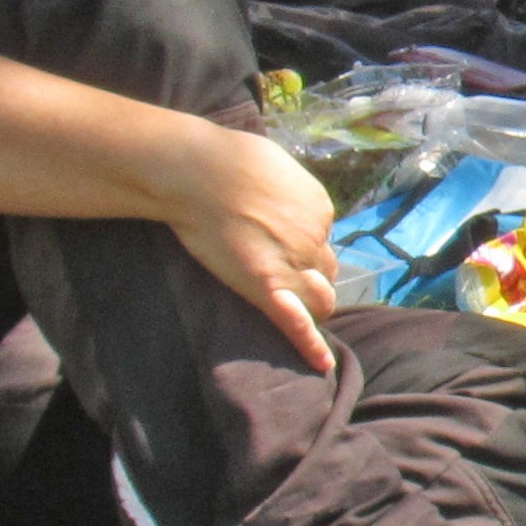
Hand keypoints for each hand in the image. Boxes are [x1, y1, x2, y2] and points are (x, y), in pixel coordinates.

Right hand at [163, 121, 343, 373]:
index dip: (304, 245)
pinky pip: (296, 323)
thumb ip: (281, 189)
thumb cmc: (224, 158)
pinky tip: (322, 367)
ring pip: (319, 298)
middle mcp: (315, 239)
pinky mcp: (267, 287)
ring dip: (311, 306)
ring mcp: (294, 264)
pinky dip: (311, 347)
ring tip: (295, 315)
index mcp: (319, 208)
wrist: (197, 172)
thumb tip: (276, 197)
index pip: (322, 239)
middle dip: (314, 280)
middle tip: (290, 285)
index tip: (282, 246)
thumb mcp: (270, 163)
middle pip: (327, 273)